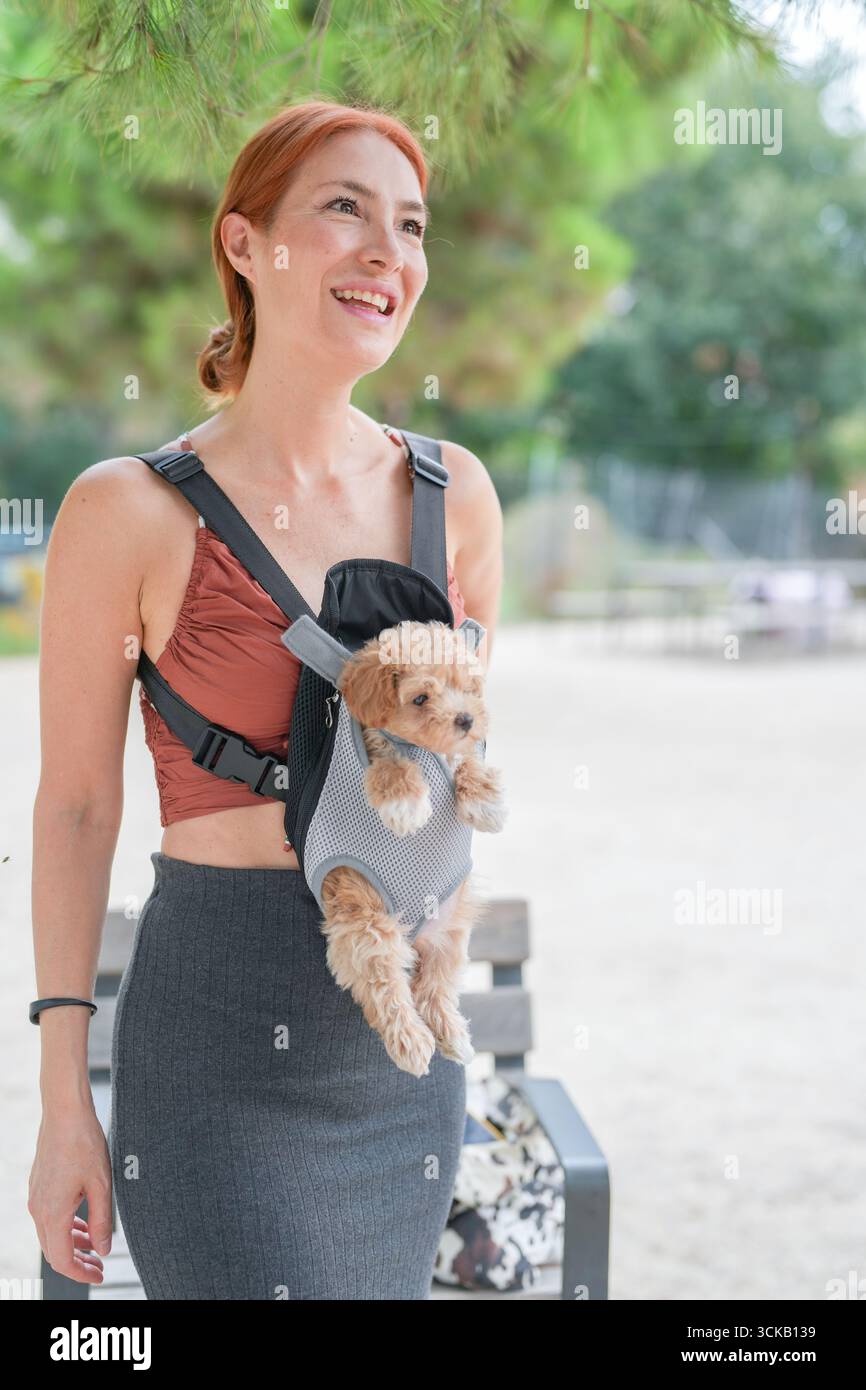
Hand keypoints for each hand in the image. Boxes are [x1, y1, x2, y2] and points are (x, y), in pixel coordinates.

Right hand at [28, 1107, 112, 1284]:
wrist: (65, 1113)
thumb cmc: (85, 1144)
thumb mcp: (101, 1185)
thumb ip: (102, 1221)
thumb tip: (103, 1250)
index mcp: (53, 1212)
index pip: (62, 1259)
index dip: (81, 1273)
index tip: (100, 1274)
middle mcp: (39, 1209)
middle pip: (54, 1251)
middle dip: (77, 1263)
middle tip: (100, 1265)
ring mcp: (36, 1198)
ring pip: (50, 1235)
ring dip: (71, 1244)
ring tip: (95, 1246)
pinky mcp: (38, 1187)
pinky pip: (49, 1218)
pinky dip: (65, 1227)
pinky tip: (83, 1223)